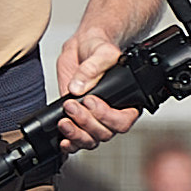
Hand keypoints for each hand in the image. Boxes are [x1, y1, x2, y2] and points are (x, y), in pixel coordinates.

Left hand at [54, 35, 141, 152]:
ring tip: (65, 120)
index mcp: (126, 101)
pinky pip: (77, 141)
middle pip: (104, 133)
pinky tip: (63, 138)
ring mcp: (93, 119)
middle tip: (72, 105)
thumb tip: (78, 87)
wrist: (83, 47)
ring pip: (91, 140)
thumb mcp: (102, 52)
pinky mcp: (77, 120)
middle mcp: (111, 113)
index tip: (90, 100)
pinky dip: (70, 143)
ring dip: (77, 134)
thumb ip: (93, 68)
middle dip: (87, 122)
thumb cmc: (99, 48)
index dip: (106, 116)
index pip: (123, 121)